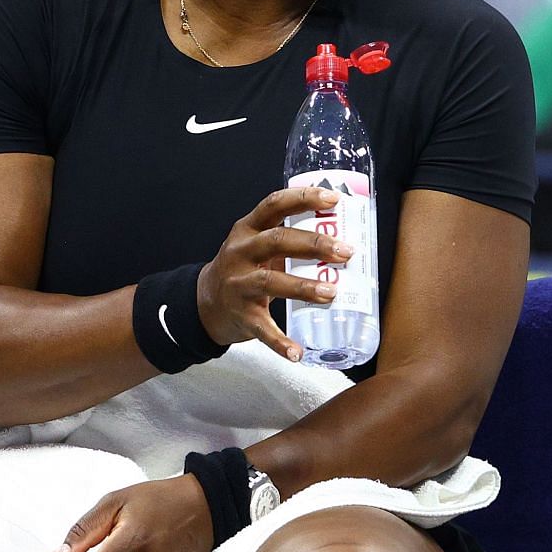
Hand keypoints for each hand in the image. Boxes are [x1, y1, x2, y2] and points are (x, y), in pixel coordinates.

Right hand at [197, 186, 354, 361]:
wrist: (206, 303)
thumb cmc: (245, 268)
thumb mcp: (258, 244)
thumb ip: (290, 238)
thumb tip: (343, 235)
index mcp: (248, 229)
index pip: (274, 205)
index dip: (303, 199)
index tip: (333, 199)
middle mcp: (240, 252)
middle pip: (276, 241)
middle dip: (314, 244)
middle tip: (346, 252)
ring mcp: (238, 284)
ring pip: (271, 282)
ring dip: (303, 287)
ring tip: (332, 293)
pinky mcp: (240, 315)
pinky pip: (262, 329)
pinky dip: (280, 342)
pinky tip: (297, 352)